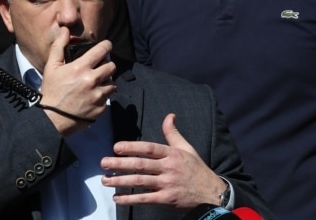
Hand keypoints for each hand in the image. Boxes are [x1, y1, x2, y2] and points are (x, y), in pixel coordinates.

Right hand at [40, 27, 116, 135]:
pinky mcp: (101, 108)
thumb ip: (58, 46)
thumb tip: (65, 30)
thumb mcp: (51, 67)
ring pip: (112, 83)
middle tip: (99, 69)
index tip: (106, 46)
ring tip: (95, 85)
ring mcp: (98, 95)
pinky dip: (102, 97)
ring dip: (106, 82)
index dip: (107, 46)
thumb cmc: (51, 92)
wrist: (52, 119)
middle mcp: (92, 80)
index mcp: (80, 68)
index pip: (102, 50)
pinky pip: (108, 98)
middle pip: (112, 66)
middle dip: (106, 66)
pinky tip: (91, 98)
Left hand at [100, 113, 226, 211]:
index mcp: (172, 154)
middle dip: (120, 163)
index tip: (116, 147)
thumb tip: (169, 115)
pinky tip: (117, 197)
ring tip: (105, 179)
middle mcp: (169, 168)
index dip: (132, 147)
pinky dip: (130, 199)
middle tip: (103, 163)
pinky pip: (145, 199)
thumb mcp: (187, 148)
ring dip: (121, 181)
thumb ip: (173, 133)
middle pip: (141, 165)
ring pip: (140, 182)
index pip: (149, 148)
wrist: (212, 193)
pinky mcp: (167, 199)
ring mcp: (167, 184)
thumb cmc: (196, 169)